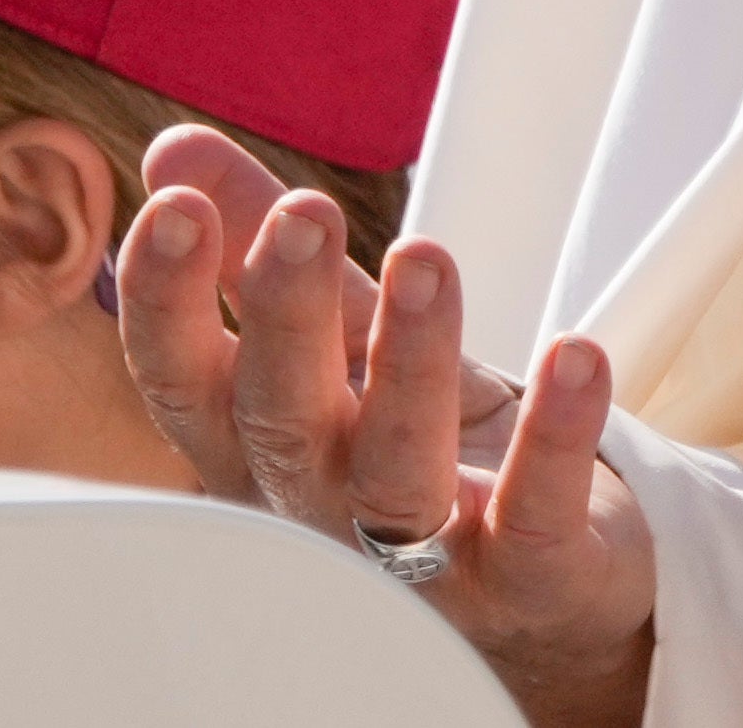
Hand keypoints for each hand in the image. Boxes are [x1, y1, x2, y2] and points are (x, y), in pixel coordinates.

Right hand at [116, 130, 653, 726]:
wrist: (532, 594)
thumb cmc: (407, 449)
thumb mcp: (338, 340)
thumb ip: (260, 246)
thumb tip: (174, 147)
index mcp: (261, 445)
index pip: (186, 382)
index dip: (167, 302)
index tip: (173, 203)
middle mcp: (322, 506)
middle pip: (281, 423)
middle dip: (287, 318)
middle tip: (303, 216)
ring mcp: (421, 557)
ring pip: (397, 474)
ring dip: (411, 364)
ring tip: (427, 257)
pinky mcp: (525, 576)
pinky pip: (534, 517)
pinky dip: (553, 441)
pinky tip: (574, 356)